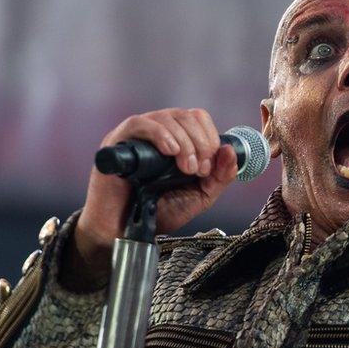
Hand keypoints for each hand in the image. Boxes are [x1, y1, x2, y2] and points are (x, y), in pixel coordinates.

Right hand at [62, 108, 238, 288]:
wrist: (124, 231)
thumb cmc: (159, 212)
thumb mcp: (199, 196)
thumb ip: (219, 177)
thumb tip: (231, 150)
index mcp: (178, 140)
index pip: (199, 119)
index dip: (210, 138)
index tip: (208, 169)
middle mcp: (158, 132)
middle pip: (187, 116)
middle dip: (201, 143)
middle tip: (197, 171)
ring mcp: (137, 135)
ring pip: (168, 118)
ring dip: (185, 143)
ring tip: (184, 169)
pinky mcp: (117, 142)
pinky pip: (140, 124)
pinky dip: (161, 134)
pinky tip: (170, 151)